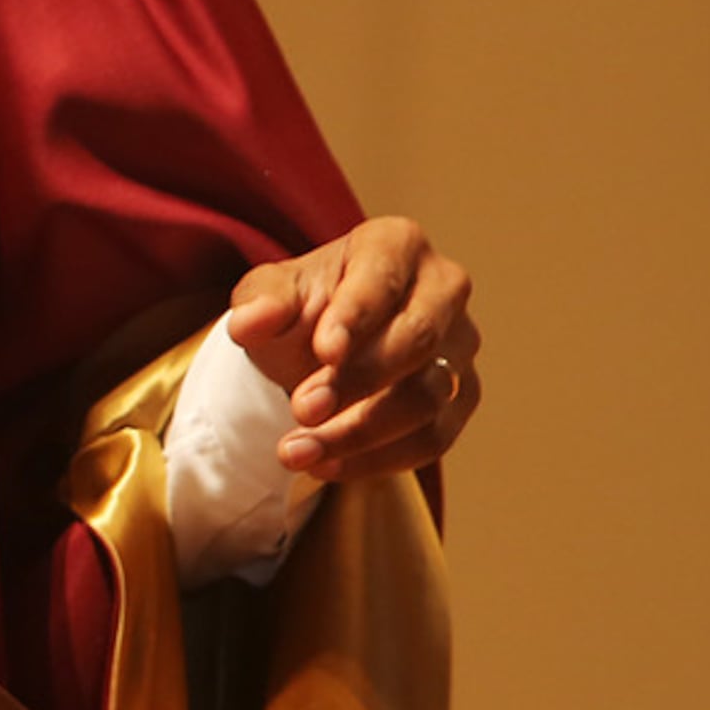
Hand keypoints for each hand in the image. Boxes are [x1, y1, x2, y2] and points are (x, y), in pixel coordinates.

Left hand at [225, 216, 479, 481]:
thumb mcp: (271, 295)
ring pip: (428, 397)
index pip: (384, 277)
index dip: (356, 316)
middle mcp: (443, 289)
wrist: (321, 348)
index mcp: (396, 244)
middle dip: (358, 380)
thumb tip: (249, 322)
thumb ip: (261, 302)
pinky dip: (377, 459)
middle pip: (418, 339)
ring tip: (296, 451)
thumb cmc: (301, 307)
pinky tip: (325, 466)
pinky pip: (433, 438)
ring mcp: (460, 347)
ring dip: (361, 432)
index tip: (323, 351)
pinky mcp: (461, 398)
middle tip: (301, 410)